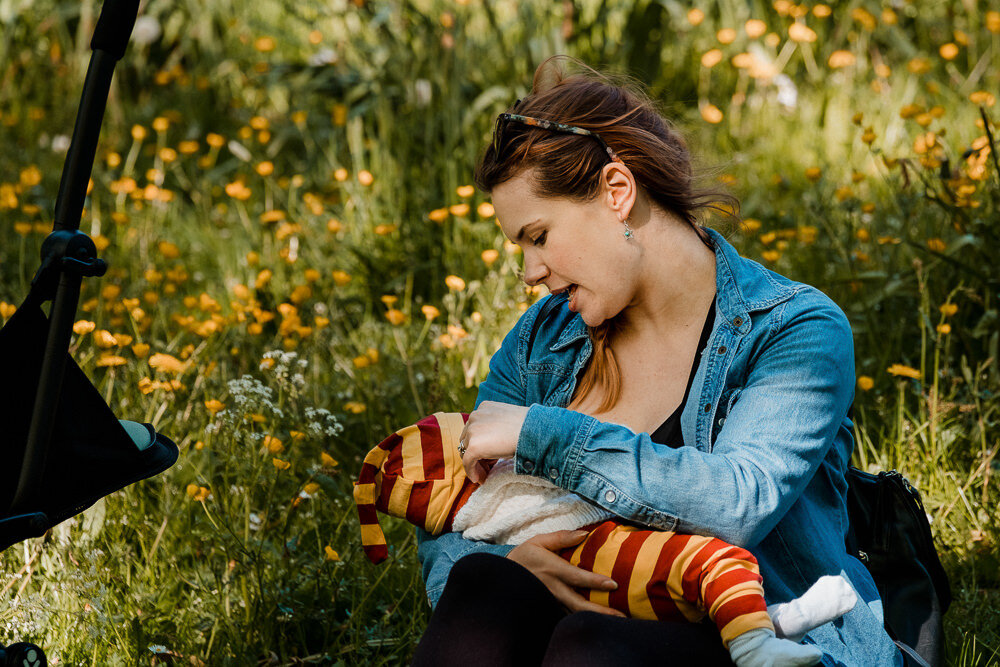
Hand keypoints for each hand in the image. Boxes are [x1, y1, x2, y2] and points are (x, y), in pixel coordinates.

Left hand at [460, 401, 529, 483]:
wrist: (533, 431)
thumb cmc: (528, 427)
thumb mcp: (509, 422)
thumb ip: (497, 427)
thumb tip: (493, 443)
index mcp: (484, 408)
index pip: (474, 428)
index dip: (481, 443)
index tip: (489, 455)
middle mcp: (475, 416)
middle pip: (467, 439)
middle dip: (476, 453)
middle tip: (488, 466)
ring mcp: (472, 431)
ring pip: (466, 451)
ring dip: (475, 463)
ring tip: (486, 474)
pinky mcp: (473, 446)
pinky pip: (467, 462)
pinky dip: (472, 472)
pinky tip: (479, 479)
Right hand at [507, 530, 625, 616]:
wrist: (502, 576)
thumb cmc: (524, 556)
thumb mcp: (539, 541)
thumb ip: (562, 537)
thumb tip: (585, 534)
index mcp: (552, 569)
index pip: (577, 577)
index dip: (595, 582)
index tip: (613, 585)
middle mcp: (553, 588)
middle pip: (579, 604)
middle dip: (601, 611)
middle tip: (622, 616)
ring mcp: (551, 602)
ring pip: (575, 613)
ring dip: (595, 618)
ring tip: (616, 622)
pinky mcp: (549, 608)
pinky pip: (568, 616)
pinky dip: (584, 619)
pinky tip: (598, 622)